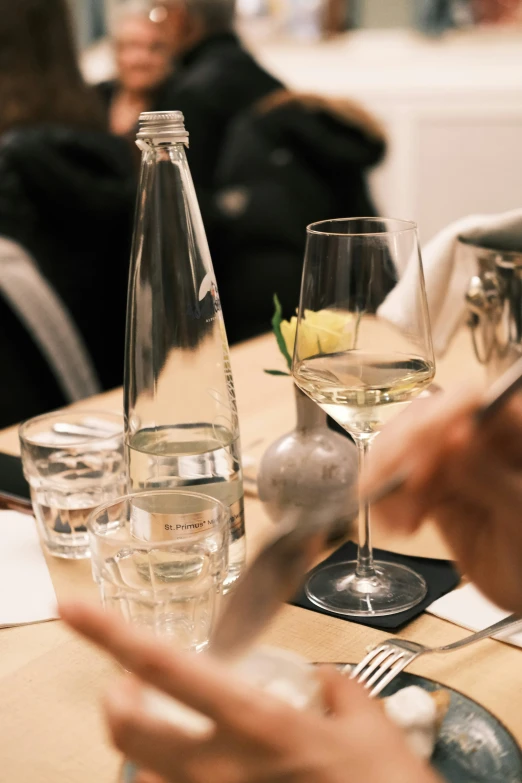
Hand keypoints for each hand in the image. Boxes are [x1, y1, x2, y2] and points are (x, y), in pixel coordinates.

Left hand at [60, 602, 440, 782]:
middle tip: (133, 686)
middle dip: (115, 699)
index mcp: (257, 725)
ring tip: (182, 735)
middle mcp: (219, 773)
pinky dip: (176, 780)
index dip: (111, 634)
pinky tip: (211, 768)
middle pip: (124, 731)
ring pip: (143, 777)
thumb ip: (337, 690)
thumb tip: (318, 685)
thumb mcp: (372, 727)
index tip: (72, 609)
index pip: (168, 668)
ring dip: (148, 749)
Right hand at [364, 386, 521, 611]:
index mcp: (510, 427)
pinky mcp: (431, 489)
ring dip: (387, 480)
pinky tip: (397, 527)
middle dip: (402, 453)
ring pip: (399, 446)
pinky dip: (384, 500)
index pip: (466, 401)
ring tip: (398, 522)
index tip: (421, 466)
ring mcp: (451, 462)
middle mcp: (477, 436)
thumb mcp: (521, 513)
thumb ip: (491, 477)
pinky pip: (394, 481)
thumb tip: (455, 438)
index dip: (435, 424)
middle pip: (423, 418)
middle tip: (399, 491)